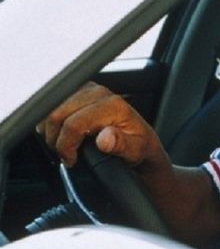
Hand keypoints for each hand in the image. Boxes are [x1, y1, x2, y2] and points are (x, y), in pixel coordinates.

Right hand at [36, 82, 163, 168]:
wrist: (140, 139)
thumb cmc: (138, 145)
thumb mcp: (135, 151)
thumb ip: (120, 145)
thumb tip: (105, 138)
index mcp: (112, 105)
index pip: (73, 124)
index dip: (66, 145)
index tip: (70, 159)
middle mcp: (99, 93)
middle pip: (56, 115)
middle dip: (56, 139)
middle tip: (66, 154)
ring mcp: (87, 89)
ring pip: (50, 109)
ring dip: (52, 130)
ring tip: (66, 145)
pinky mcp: (79, 90)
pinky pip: (52, 104)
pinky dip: (51, 122)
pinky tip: (64, 133)